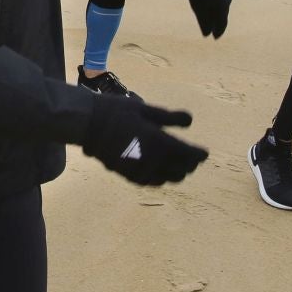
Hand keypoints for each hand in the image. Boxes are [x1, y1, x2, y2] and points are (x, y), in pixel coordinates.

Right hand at [81, 95, 208, 185]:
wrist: (87, 124)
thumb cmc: (117, 111)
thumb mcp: (145, 109)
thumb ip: (169, 118)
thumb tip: (190, 121)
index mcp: (160, 143)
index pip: (189, 155)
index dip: (199, 155)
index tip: (204, 153)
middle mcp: (152, 161)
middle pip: (181, 170)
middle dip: (189, 164)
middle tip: (191, 158)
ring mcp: (139, 170)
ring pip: (167, 179)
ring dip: (176, 173)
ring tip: (178, 165)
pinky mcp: (128, 175)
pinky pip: (151, 181)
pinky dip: (160, 177)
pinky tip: (159, 171)